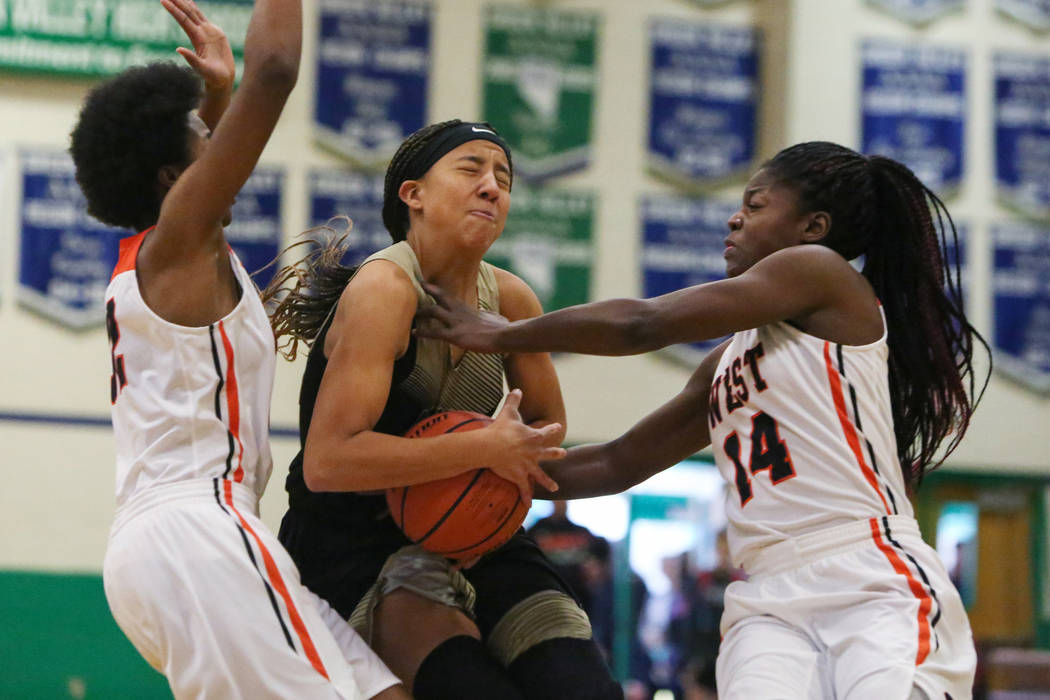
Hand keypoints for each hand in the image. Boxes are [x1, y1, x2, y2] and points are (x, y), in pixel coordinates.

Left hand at [162, 0, 235, 90]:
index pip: (183, 20)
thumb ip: (192, 59)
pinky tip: (190, 2)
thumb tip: (178, 49)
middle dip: (177, 2)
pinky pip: (203, 18)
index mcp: (197, 39)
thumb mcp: (202, 69)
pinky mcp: (215, 33)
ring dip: (185, 3)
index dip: (174, 10)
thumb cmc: (212, 76)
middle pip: (187, 13)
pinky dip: (196, 9)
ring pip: (194, 13)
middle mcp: (200, 33)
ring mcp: (207, 32)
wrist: (222, 79)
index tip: (163, 0)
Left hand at [415, 281, 509, 352]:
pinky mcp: (455, 335)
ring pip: (433, 311)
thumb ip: (487, 315)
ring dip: (420, 312)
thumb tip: (491, 316)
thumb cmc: (502, 328)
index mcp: (467, 309)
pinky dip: (424, 332)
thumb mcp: (494, 318)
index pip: (448, 296)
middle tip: (413, 287)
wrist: (505, 335)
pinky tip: (414, 333)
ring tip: (410, 314)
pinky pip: (435, 332)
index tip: (425, 284)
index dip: (435, 290)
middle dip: (426, 292)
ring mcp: (456, 322)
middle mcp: (459, 312)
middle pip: (439, 297)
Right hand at [482, 389, 563, 506]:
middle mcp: (534, 452)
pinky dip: (526, 497)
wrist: (491, 446)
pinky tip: (529, 506)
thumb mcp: (509, 412)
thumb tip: (518, 388)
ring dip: (548, 481)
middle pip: (549, 453)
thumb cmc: (500, 429)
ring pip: (541, 475)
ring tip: (555, 487)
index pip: (547, 432)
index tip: (559, 428)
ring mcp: (528, 466)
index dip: (553, 429)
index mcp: (534, 437)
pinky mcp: (519, 476)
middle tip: (564, 454)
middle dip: (557, 454)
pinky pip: (524, 489)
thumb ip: (514, 400)